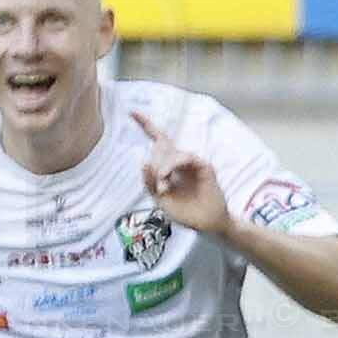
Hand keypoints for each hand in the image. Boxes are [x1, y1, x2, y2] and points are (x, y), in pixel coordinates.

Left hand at [134, 111, 234, 237]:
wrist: (205, 224)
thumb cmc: (184, 212)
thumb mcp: (160, 200)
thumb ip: (149, 183)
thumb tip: (144, 162)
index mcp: (169, 166)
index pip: (158, 140)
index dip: (146, 125)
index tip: (132, 112)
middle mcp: (180, 161)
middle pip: (161, 146)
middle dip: (154, 164)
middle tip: (157, 186)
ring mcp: (192, 162)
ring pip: (171, 152)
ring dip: (162, 168)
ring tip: (162, 186)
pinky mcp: (203, 166)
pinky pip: (185, 157)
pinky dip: (173, 166)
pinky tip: (167, 178)